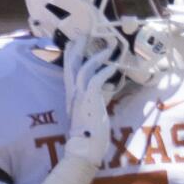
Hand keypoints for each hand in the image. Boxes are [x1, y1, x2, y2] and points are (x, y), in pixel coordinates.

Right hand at [61, 37, 124, 169]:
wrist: (84, 149)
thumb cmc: (90, 133)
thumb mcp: (92, 110)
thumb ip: (98, 97)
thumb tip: (107, 87)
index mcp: (71, 95)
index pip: (69, 70)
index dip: (72, 55)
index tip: (77, 42)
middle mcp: (72, 93)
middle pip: (71, 64)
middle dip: (78, 47)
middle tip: (84, 34)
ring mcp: (79, 96)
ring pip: (84, 69)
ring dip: (97, 57)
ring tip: (108, 48)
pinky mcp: (89, 101)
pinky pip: (97, 80)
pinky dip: (105, 71)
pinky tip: (114, 66)